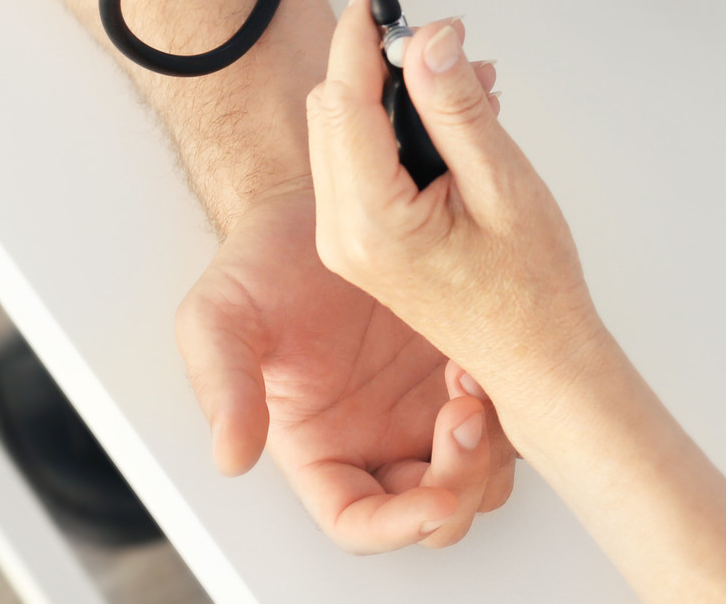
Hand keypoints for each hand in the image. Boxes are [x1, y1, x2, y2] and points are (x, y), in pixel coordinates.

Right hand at [173, 184, 516, 549]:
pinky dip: (509, 398)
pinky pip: (506, 411)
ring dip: (489, 443)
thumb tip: (232, 455)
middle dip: (459, 479)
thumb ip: (223, 385)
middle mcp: (380, 438)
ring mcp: (426, 404)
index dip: (399, 526)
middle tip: (461, 414)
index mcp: (322, 448)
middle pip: (437, 509)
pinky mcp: (464, 362)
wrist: (310, 199)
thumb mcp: (217, 318)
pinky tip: (489, 350)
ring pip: (484, 472)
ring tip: (467, 374)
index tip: (432, 500)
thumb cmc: (260, 261)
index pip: (361, 521)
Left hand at [307, 0, 605, 436]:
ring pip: (343, 131)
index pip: (347, 102)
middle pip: (333, 110)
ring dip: (390, 95)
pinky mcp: (360, 240)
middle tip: (446, 45)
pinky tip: (450, 124)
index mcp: (372, 223)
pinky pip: (359, 160)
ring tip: (465, 88)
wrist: (537, 358)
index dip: (361, 39)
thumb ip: (455, 108)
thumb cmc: (531, 290)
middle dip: (380, 65)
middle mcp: (343, 234)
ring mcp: (346, 241)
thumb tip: (429, 39)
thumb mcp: (501, 183)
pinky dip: (394, 129)